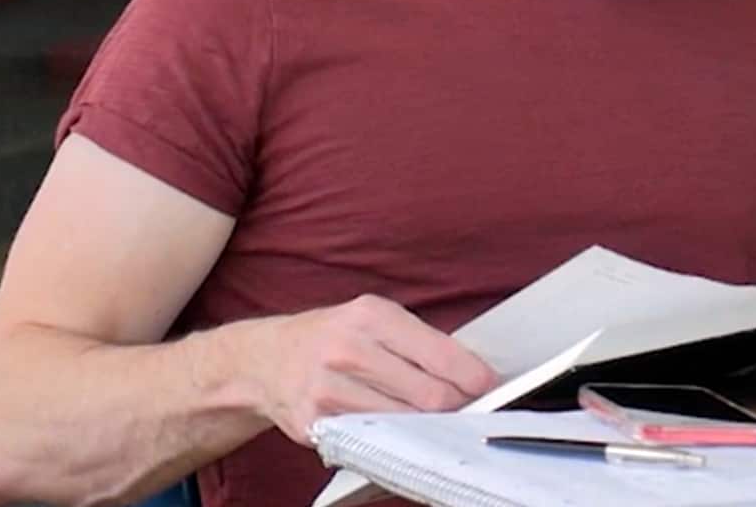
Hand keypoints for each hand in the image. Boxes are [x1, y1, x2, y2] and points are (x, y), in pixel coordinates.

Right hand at [254, 295, 500, 443]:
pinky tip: (392, 427)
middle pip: (429, 396)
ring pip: (405, 423)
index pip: (438, 354)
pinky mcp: (316, 425)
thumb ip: (418, 342)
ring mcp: (328, 390)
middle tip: (464, 407)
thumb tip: (470, 372)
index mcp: (370, 316)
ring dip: (425, 425)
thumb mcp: (372, 320)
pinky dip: (391, 437)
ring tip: (428, 417)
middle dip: (455, 405)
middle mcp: (347, 350)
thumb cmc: (332, 337)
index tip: (489, 386)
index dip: (472, 376)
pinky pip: (372, 439)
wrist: (266, 360)